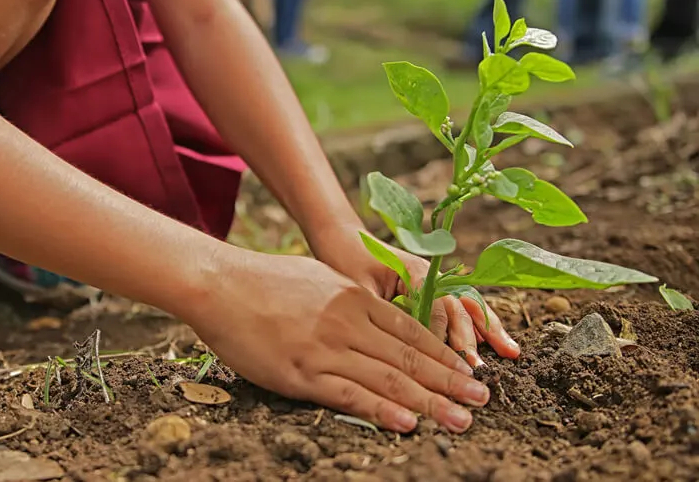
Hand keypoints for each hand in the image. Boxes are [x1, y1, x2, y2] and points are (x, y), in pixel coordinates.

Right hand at [183, 251, 490, 432]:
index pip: (411, 332)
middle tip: (481, 400)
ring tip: (460, 419)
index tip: (468, 372)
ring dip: (430, 402)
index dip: (444, 355)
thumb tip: (374, 314)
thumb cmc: (264, 280)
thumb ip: (349, 299)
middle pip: (409, 358)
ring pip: (388, 380)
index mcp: (354, 298)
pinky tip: (408, 423)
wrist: (219, 284)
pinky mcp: (301, 373)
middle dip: (450, 382)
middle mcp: (348, 323)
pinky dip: (382, 410)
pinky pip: (349, 395)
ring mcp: (325, 349)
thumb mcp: (318, 278)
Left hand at [307, 223, 520, 366]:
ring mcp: (435, 280)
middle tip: (479, 368)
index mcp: (415, 272)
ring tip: (511, 352)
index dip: (441, 337)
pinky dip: (479, 324)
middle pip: (458, 308)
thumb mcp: (358, 289)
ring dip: (488, 330)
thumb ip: (382, 313)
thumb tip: (399, 346)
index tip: (446, 363)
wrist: (343, 238)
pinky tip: (497, 342)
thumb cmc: (345, 261)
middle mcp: (431, 275)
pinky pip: (461, 306)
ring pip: (468, 306)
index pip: (436, 309)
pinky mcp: (433, 288)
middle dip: (471, 339)